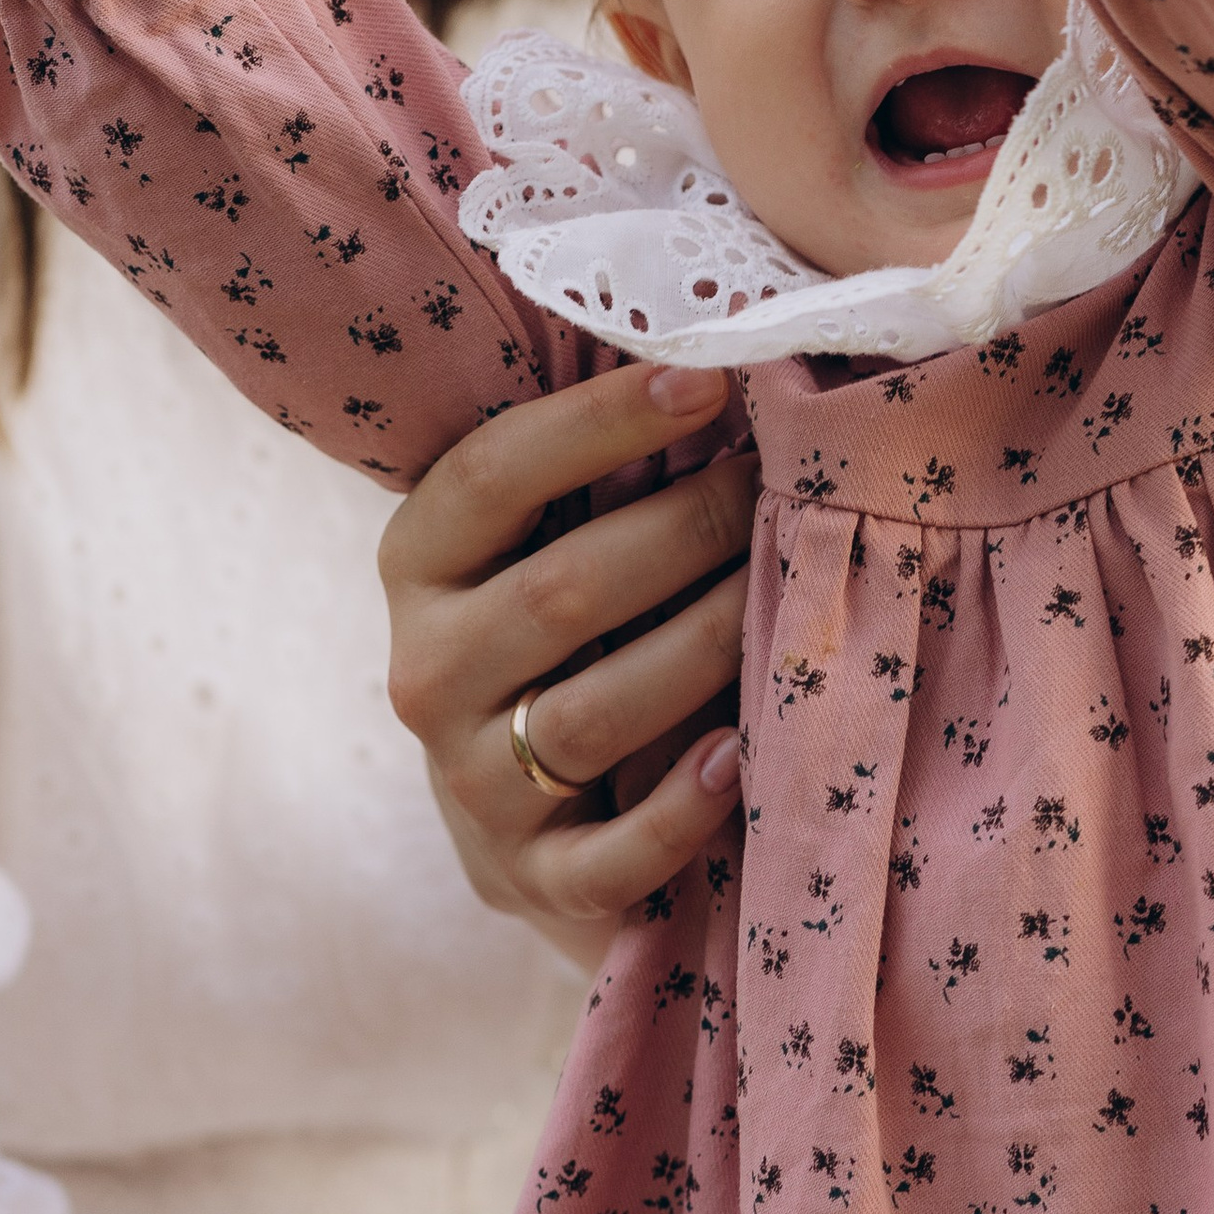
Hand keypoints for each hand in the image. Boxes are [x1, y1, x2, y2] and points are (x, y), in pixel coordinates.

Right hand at [381, 361, 756, 976]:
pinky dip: (677, 811)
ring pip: (595, 713)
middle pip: (565, 591)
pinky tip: (738, 756)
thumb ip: (607, 465)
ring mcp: (472, 783)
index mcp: (420, 564)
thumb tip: (723, 334)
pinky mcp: (529, 878)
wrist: (541, 828)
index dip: (600, 423)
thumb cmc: (580, 640)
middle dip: (692, 532)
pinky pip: (606, 853)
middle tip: (792, 489)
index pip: (492, 476)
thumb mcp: (555, 544)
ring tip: (793, 601)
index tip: (710, 377)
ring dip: (704, 650)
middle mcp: (426, 671)